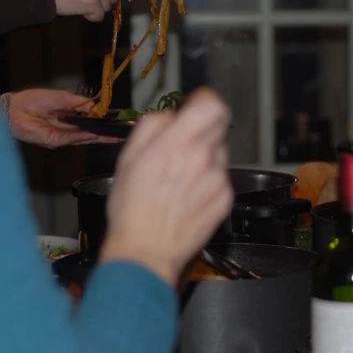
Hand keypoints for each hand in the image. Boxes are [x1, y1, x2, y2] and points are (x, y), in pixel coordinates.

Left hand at [7, 89, 119, 147]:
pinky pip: (71, 138)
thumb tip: (95, 107)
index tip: (116, 122)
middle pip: (90, 134)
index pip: (89, 122)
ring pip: (83, 138)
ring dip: (98, 137)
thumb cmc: (32, 100)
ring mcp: (61, 137)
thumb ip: (77, 102)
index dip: (102, 122)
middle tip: (121, 135)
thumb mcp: (60, 96)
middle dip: (105, 134)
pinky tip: (93, 133)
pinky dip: (83, 135)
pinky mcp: (53, 141)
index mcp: (69, 118)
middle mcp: (67, 129)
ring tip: (113, 136)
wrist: (13, 109)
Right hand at [100, 87, 233, 285]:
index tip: (197, 105)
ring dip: (204, 159)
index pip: (212, 105)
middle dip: (200, 131)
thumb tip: (171, 115)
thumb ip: (152, 127)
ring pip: (218, 154)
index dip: (205, 100)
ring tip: (180, 181)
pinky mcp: (225, 199)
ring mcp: (217, 180)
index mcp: (175, 145)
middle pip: (217, 126)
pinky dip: (208, 182)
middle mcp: (202, 159)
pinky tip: (188, 197)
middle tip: (181, 149)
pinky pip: (221, 178)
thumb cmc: (132, 210)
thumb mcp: (128, 158)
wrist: (147, 252)